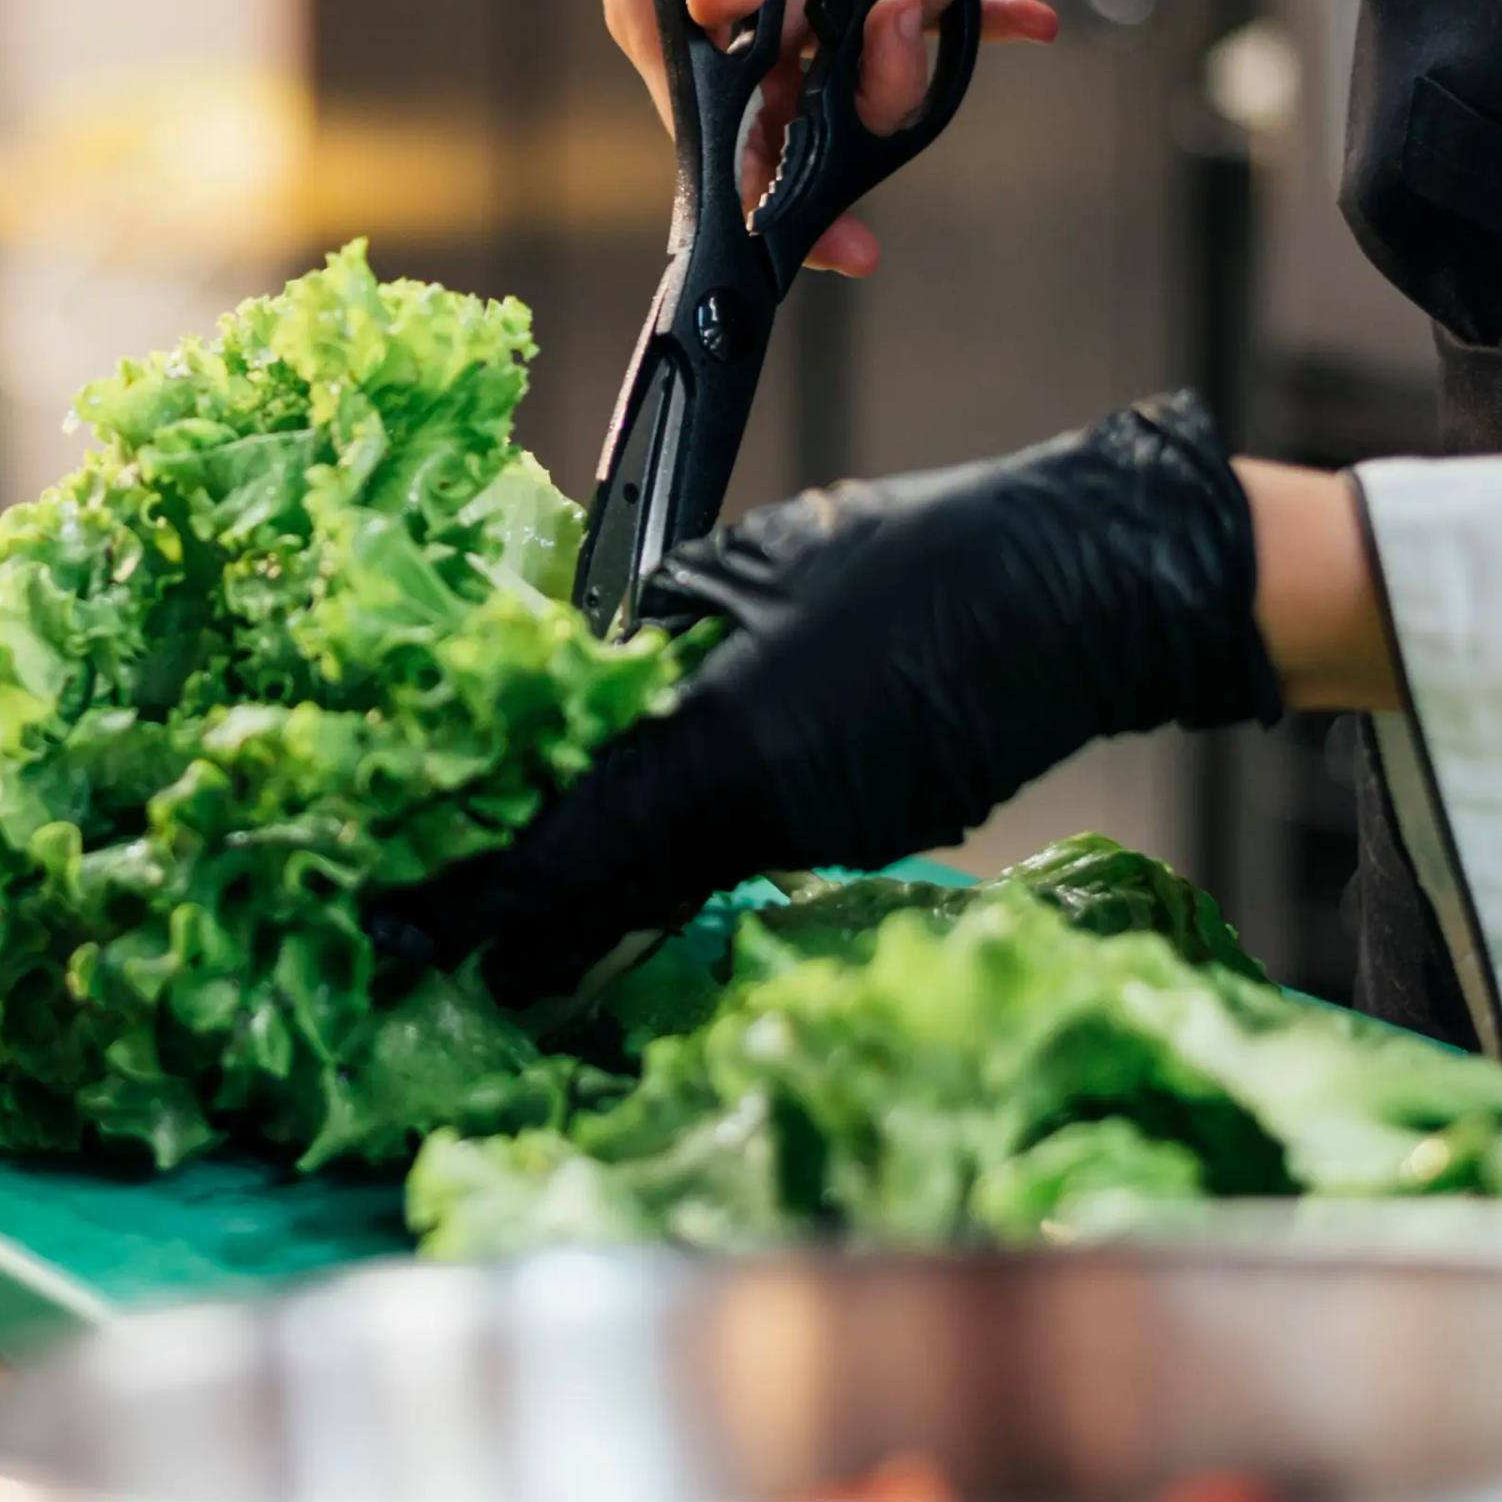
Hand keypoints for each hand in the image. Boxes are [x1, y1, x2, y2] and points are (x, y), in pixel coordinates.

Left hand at [382, 396, 1287, 996]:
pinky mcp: (869, 827)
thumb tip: (581, 678)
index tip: (416, 927)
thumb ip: (655, 635)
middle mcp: (766, 819)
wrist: (1085, 589)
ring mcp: (823, 835)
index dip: (486, 898)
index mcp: (721, 750)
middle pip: (616, 891)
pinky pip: (743, 857)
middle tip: (451, 946)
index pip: (571, 851)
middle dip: (532, 923)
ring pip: (679, 879)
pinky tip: (644, 856)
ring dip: (603, 896)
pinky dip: (680, 864)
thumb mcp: (750, 566)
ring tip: (523, 919)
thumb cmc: (919, 554)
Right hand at [596, 0, 1061, 274]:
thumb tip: (732, 8)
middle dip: (877, 80)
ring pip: (871, 56)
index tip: (846, 244)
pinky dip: (971, 10)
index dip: (776, 197)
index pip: (717, 138)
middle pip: (808, 108)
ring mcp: (789, 5)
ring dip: (933, 9)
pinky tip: (1026, 16)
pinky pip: (909, 4)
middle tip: (911, 7)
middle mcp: (730, 33)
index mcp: (668, 18)